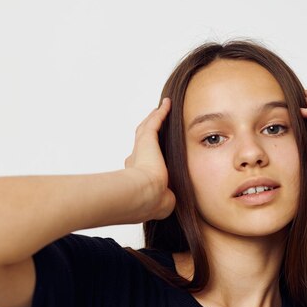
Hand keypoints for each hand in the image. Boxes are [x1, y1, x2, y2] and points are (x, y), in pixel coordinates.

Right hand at [124, 98, 175, 219]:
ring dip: (154, 118)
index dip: (146, 156)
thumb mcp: (161, 200)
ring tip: (160, 109)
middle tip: (155, 124)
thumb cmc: (153, 201)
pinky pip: (155, 121)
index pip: (143, 161)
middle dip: (148, 133)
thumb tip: (169, 201)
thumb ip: (165, 198)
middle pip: (143, 142)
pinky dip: (161, 112)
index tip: (152, 155)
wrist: (146, 195)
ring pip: (147, 129)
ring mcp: (140, 148)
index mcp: (139, 174)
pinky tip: (167, 104)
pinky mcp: (146, 139)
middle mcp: (136, 159)